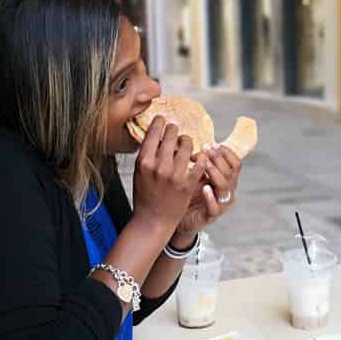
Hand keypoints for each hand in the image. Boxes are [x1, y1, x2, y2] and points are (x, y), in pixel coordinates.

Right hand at [132, 116, 206, 231]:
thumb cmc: (144, 196)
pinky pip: (199, 163)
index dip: (160, 123)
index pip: (153, 133)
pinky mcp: (188, 184)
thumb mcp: (140, 173)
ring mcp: (175, 175)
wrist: (153, 220)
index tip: (163, 119)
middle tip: (176, 127)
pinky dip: (200, 157)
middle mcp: (159, 167)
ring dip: (188, 141)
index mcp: (144, 162)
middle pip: (171, 135)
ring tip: (187, 142)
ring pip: (187, 145)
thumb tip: (154, 134)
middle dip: (174, 129)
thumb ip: (147, 155)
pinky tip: (199, 156)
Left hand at [174, 144, 241, 236]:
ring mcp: (222, 204)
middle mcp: (228, 191)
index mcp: (227, 179)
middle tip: (206, 150)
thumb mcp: (195, 175)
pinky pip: (215, 206)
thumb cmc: (188, 194)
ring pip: (225, 186)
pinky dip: (211, 196)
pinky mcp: (212, 215)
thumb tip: (189, 140)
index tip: (213, 144)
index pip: (235, 163)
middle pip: (231, 171)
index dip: (226, 152)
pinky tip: (204, 188)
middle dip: (219, 159)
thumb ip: (198, 161)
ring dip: (215, 173)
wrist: (180, 220)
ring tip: (204, 164)